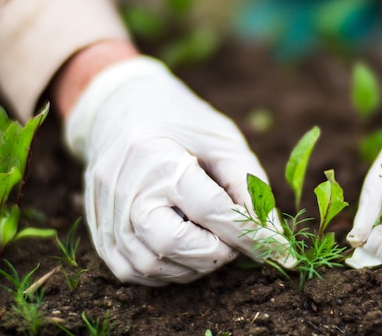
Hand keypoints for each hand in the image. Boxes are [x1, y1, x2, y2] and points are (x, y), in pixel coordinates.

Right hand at [66, 57, 284, 284]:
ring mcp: (106, 213)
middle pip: (173, 244)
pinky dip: (167, 271)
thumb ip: (249, 186)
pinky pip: (131, 270)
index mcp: (158, 157)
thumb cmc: (180, 122)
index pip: (211, 210)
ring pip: (152, 265)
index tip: (283, 253)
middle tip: (234, 240)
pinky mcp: (98, 231)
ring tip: (213, 244)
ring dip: (194, 267)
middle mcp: (125, 189)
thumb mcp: (223, 141)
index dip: (252, 235)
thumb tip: (272, 235)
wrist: (120, 110)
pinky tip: (185, 252)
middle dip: (217, 253)